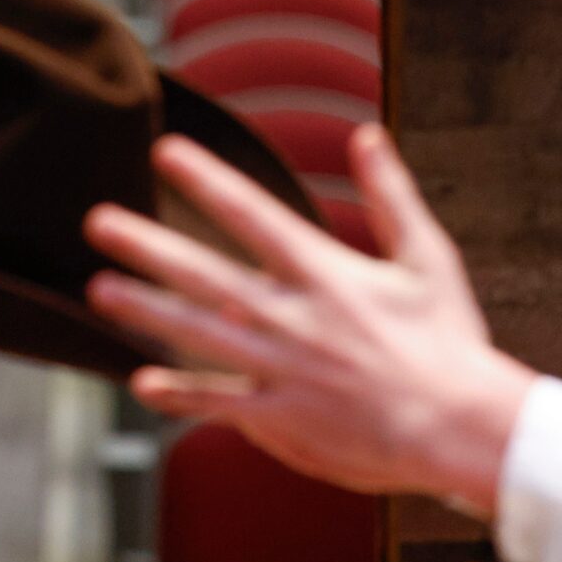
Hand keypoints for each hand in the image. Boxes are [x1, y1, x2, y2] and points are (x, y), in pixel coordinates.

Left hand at [83, 124, 536, 515]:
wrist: (463, 429)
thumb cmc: (450, 342)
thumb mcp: (428, 257)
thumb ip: (391, 194)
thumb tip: (368, 133)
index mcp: (326, 273)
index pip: (252, 214)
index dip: (206, 180)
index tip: (166, 153)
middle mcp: (294, 318)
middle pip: (205, 273)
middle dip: (148, 245)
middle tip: (97, 221)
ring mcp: (283, 371)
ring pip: (199, 334)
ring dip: (145, 310)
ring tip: (99, 289)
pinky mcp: (284, 419)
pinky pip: (221, 404)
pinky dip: (181, 394)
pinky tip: (141, 383)